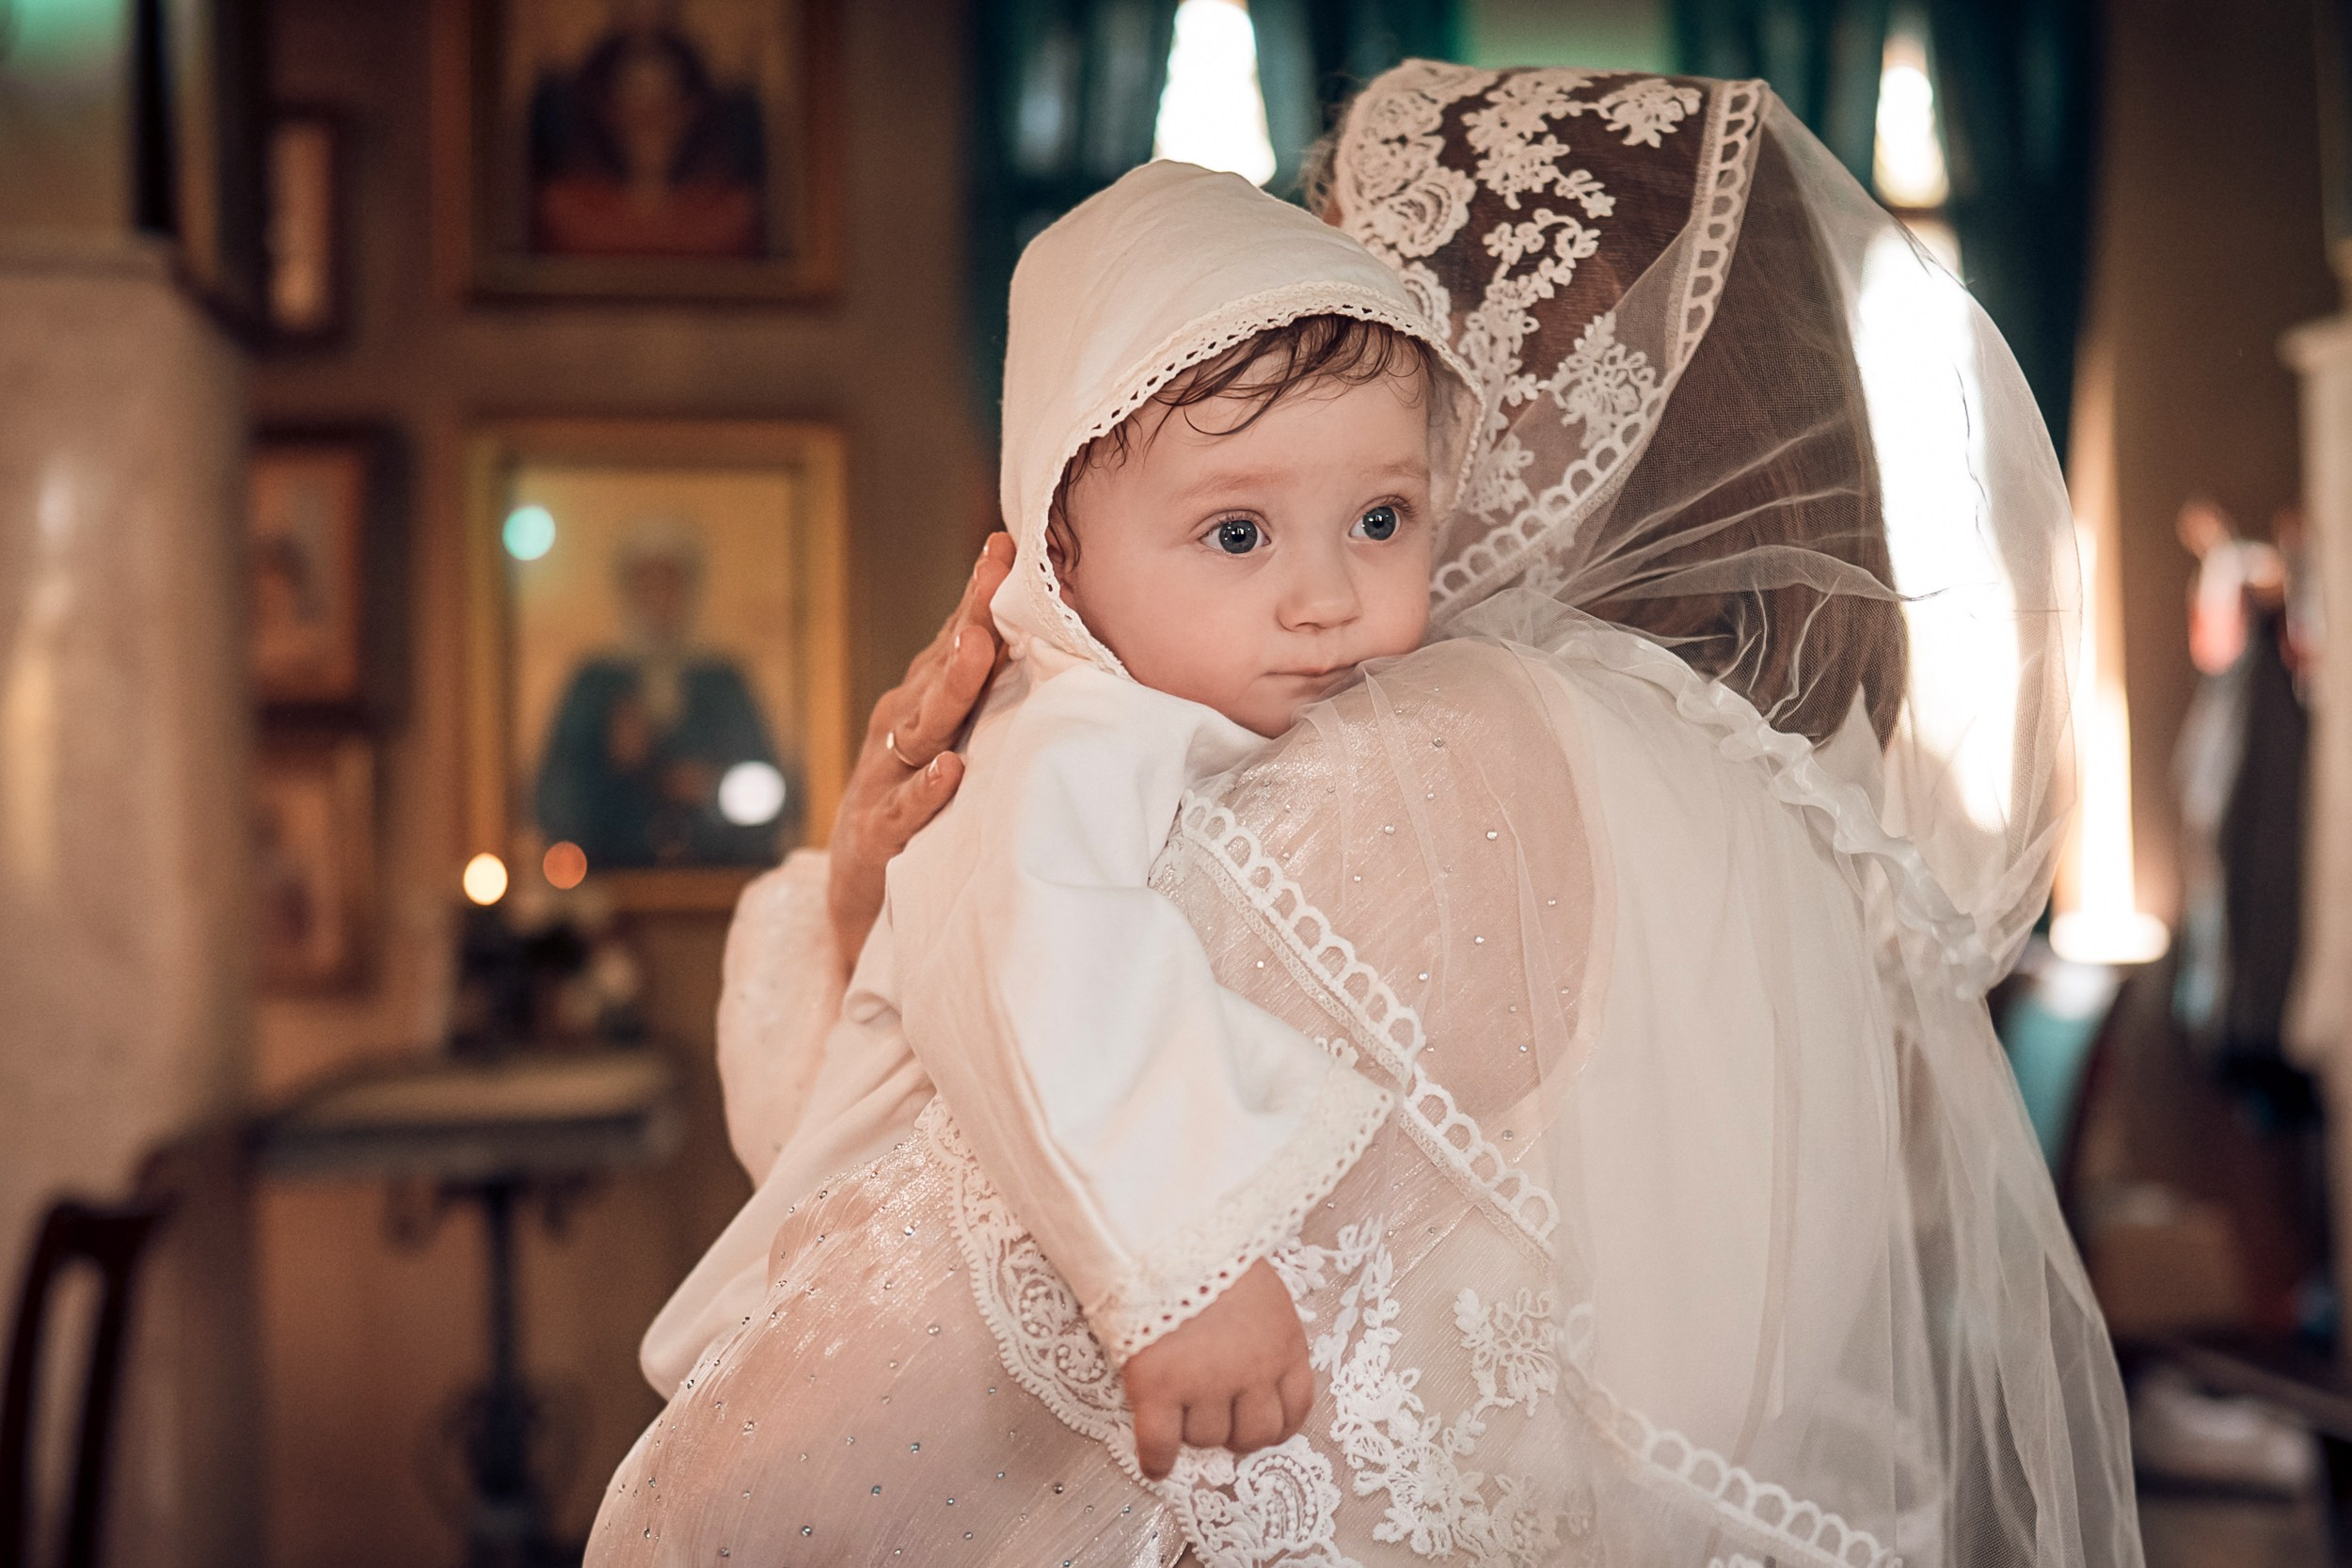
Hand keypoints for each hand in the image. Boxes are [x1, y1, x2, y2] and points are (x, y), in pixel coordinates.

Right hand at [826, 533, 1012, 967]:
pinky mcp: (876, 840)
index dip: (978, 594)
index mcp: (923, 707)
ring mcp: (884, 784)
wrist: (864, 907)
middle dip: (966, 622)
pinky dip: (926, 792)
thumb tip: (1052, 650)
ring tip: (975, 651)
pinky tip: (951, 771)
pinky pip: (903, 812)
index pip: (955, 641)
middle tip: (994, 577)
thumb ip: (989, 704)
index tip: (1007, 545)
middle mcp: (899, 734)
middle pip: (936, 671)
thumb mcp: (956, 752)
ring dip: (947, 690)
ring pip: (918, 730)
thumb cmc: (922, 816)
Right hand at [1121, 1259, 1314, 1480]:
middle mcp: (1252, 1371)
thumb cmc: (1209, 1253)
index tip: (1261, 1427)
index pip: (1295, 1408)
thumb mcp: (1262, 1292)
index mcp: (1284, 1343)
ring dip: (1193, 1430)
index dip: (1277, 1425)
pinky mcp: (1159, 1387)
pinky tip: (1156, 1462)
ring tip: (1177, 1408)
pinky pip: (1161, 1444)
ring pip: (1206, 1437)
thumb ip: (1266, 1335)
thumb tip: (1255, 1376)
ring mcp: (1205, 1382)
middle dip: (1237, 1433)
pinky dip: (1157, 1459)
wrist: (1163, 1232)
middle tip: (1218, 1422)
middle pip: (1254, 1434)